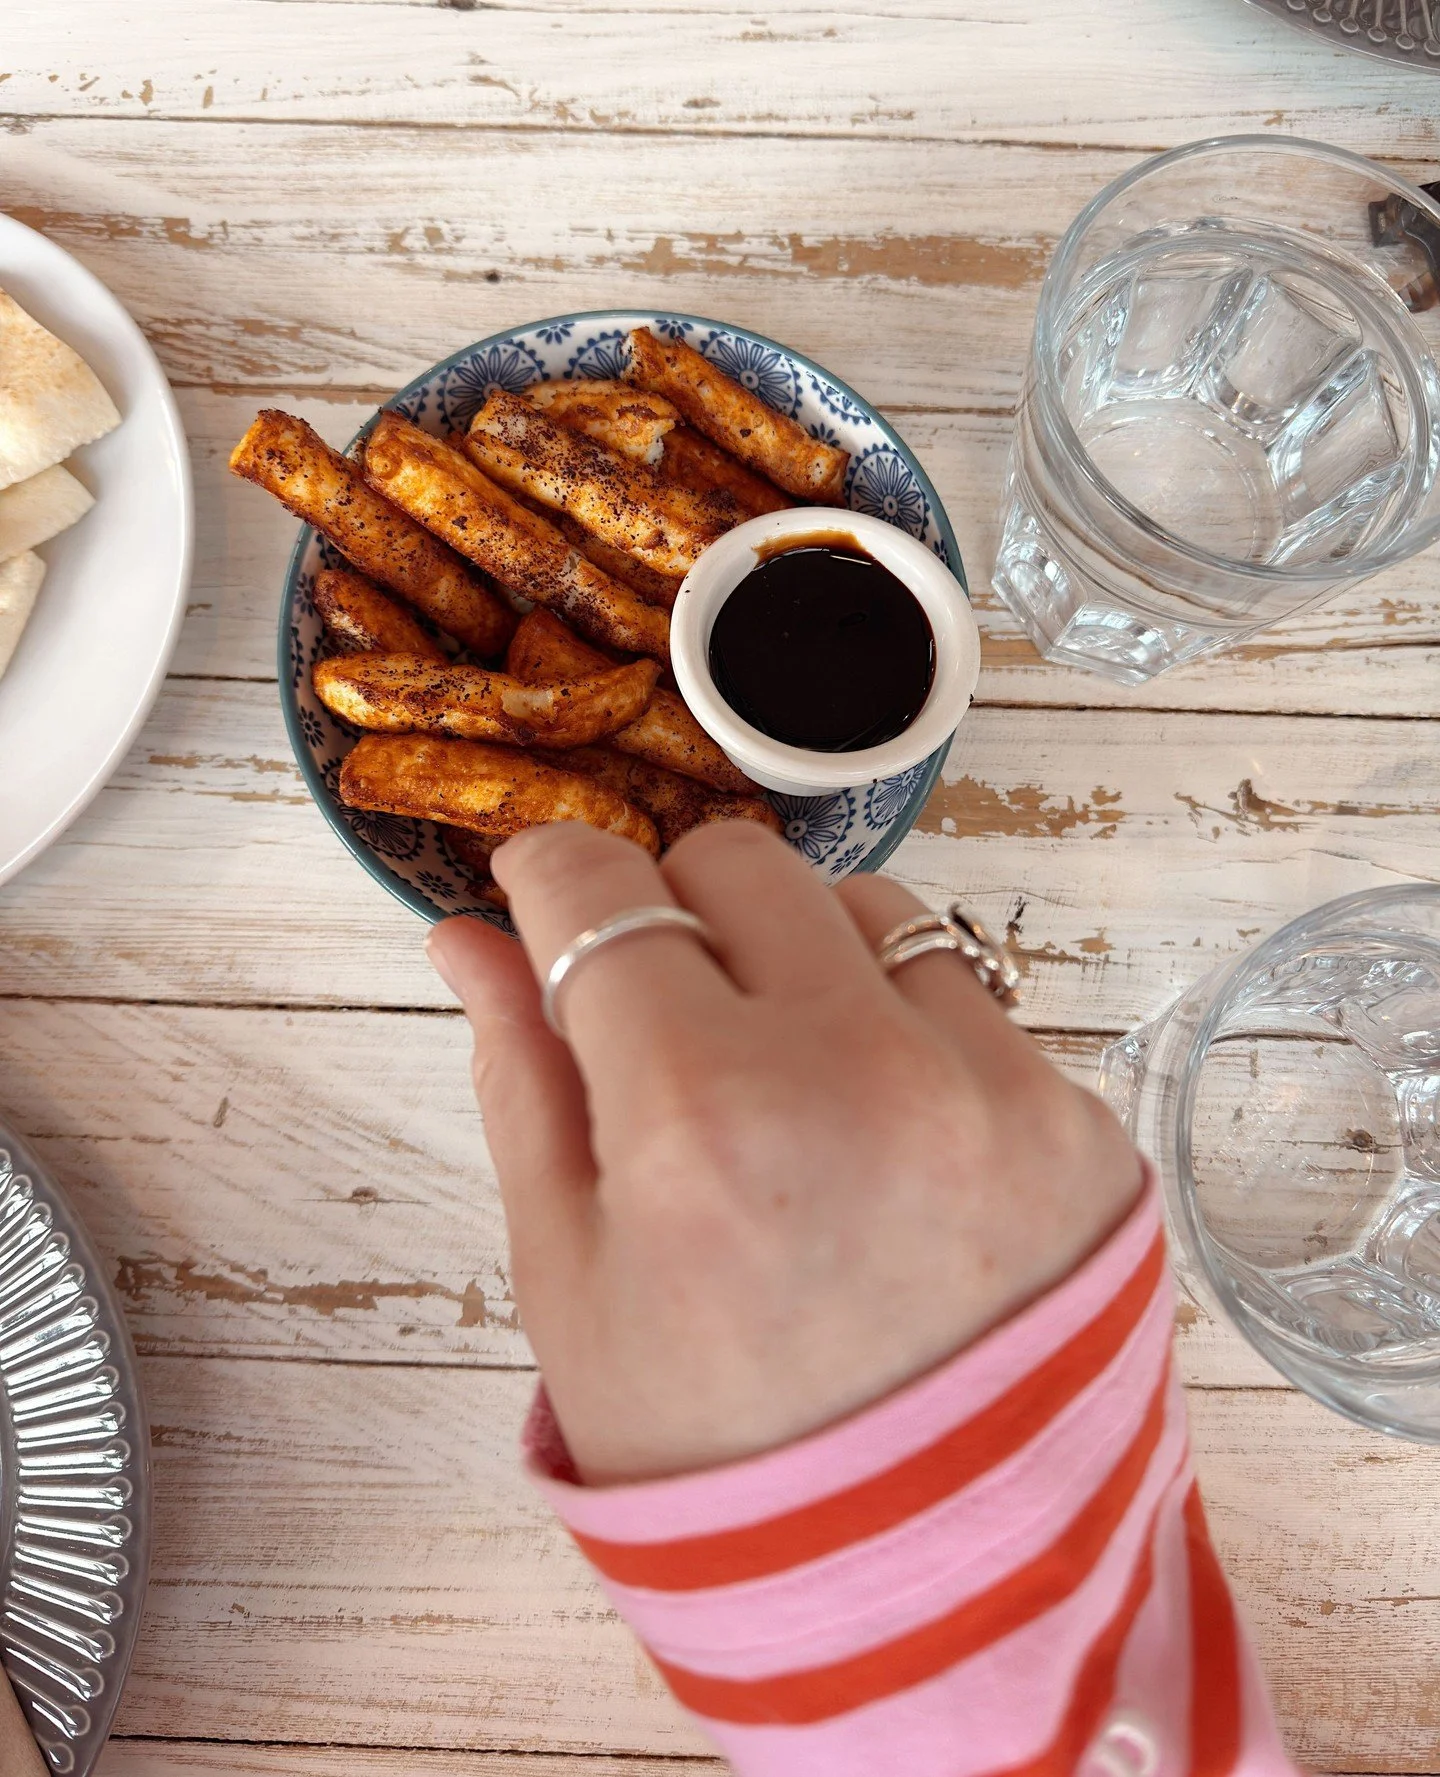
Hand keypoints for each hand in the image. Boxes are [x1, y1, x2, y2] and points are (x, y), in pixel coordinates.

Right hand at [428, 822, 1142, 1485]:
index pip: (605, 893)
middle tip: (664, 1007)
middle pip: (740, 864)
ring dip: (801, 957)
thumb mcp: (570, 1279)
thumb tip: (468, 937)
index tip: (545, 888)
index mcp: (701, 1119)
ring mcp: (993, 1091)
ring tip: (783, 1080)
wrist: (924, 1583)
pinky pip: (968, 996)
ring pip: (867, 905)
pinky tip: (881, 1137)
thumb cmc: (715, 1451)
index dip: (553, 872)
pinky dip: (905, 1029)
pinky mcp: (1079, 1121)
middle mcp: (860, 1074)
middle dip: (676, 909)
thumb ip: (522, 1077)